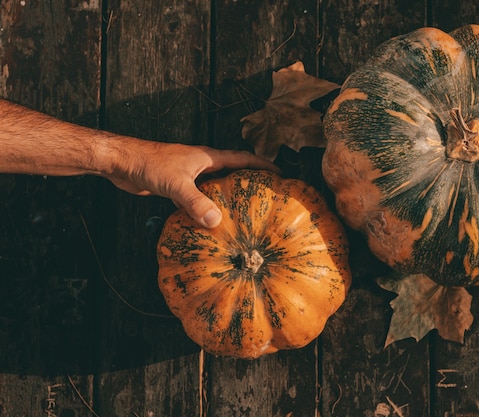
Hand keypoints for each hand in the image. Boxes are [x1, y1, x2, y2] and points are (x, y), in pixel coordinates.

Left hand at [103, 140, 278, 227]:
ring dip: (230, 197)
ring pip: (218, 187)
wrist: (122, 162)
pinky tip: (213, 223)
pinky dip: (209, 208)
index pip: (244, 159)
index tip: (281, 175)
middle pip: (234, 172)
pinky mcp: (179, 187)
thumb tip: (216, 222)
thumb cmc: (150, 164)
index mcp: (209, 158)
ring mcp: (191, 176)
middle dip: (252, 183)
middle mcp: (203, 165)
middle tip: (268, 198)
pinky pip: (201, 198)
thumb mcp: (177, 184)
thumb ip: (196, 203)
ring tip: (246, 215)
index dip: (264, 166)